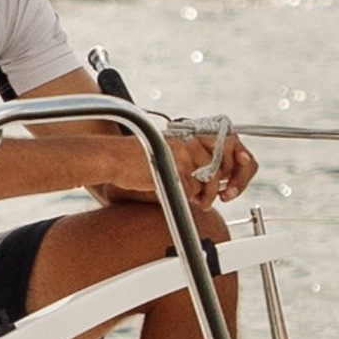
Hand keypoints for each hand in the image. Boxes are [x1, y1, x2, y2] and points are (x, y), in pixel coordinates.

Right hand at [95, 123, 255, 206]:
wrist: (112, 158)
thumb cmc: (136, 159)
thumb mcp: (167, 153)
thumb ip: (189, 160)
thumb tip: (210, 178)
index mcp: (187, 135)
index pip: (219, 149)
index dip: (226, 167)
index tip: (224, 181)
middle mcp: (187, 142)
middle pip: (215, 166)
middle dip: (215, 186)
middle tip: (213, 198)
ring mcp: (181, 154)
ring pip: (204, 179)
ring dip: (204, 194)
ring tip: (202, 203)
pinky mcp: (173, 168)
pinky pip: (189, 188)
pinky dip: (187, 196)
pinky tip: (181, 198)